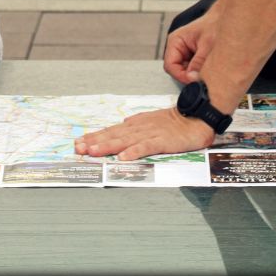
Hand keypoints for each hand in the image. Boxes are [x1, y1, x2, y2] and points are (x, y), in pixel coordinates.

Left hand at [75, 108, 214, 160]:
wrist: (197, 117)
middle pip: (113, 135)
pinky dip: (133, 152)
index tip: (79, 142)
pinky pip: (146, 147)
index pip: (111, 131)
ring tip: (92, 151)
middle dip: (94, 141)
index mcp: (136, 125)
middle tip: (78, 148)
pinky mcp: (162, 141)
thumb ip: (136, 126)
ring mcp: (150, 133)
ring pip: (124, 140)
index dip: (95, 137)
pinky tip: (123, 158)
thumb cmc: (175, 122)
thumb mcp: (151, 122)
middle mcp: (139, 128)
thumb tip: (122, 125)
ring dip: (107, 146)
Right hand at [163, 12, 218, 83]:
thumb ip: (198, 63)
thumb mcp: (208, 45)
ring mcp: (186, 52)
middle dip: (191, 75)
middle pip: (178, 70)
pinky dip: (202, 71)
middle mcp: (178, 47)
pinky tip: (211, 66)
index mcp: (176, 41)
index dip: (181, 76)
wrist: (228, 19)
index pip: (170, 66)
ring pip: (187, 71)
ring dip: (197, 73)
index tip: (194, 81)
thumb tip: (193, 79)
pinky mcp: (194, 56)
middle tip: (204, 77)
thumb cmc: (216, 24)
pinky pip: (194, 69)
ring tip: (210, 68)